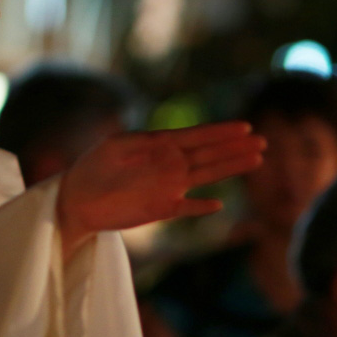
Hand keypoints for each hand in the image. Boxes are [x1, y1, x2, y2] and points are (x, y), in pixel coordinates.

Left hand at [56, 122, 263, 257]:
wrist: (75, 200)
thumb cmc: (92, 168)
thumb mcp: (114, 148)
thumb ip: (142, 146)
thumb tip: (169, 145)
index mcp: (158, 145)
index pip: (195, 137)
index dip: (220, 132)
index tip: (244, 127)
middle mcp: (167, 165)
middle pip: (208, 155)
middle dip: (234, 148)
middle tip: (262, 141)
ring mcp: (167, 188)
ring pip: (204, 177)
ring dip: (229, 169)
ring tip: (255, 160)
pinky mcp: (160, 209)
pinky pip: (186, 208)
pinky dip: (200, 207)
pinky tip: (218, 204)